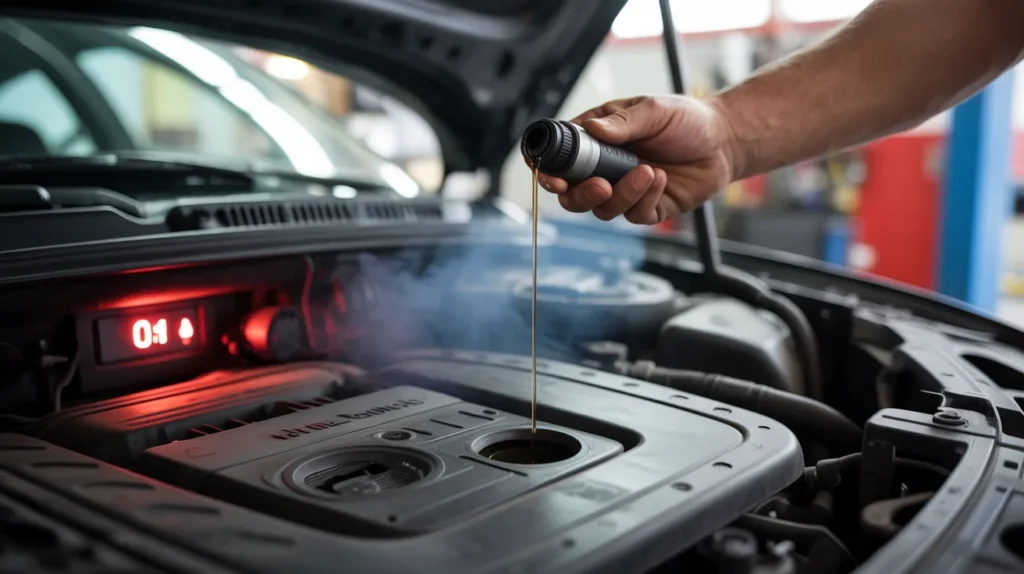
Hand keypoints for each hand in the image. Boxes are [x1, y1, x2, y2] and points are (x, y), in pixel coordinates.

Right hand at [537, 95, 737, 223]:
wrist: (724, 141)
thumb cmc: (686, 120)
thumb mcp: (652, 110)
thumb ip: (622, 123)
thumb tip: (591, 129)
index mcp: (597, 140)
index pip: (561, 159)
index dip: (549, 171)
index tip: (553, 177)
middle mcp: (605, 168)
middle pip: (572, 195)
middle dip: (581, 195)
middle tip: (600, 185)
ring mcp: (624, 190)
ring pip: (603, 209)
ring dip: (622, 195)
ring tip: (649, 172)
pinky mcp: (647, 208)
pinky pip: (634, 216)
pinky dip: (645, 199)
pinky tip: (662, 179)